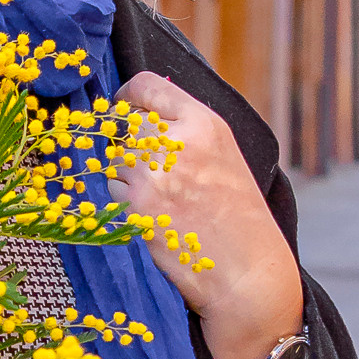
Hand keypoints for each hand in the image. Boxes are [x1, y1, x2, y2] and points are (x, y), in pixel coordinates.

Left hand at [112, 74, 302, 358]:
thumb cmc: (240, 219)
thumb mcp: (224, 157)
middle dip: (126, 141)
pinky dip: (121, 200)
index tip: (123, 109)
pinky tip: (149, 215)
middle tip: (142, 164)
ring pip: (114, 157)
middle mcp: (179, 141)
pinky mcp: (138, 206)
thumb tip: (141, 113)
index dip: (128, 97)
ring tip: (155, 196)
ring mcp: (155, 174)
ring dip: (123, 173)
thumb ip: (188, 132)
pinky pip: (110, 188)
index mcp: (205, 123)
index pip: (146, 86)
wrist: (247, 272)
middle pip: (124, 123)